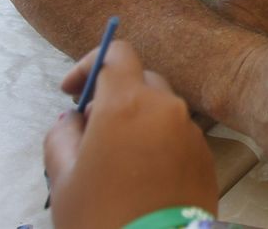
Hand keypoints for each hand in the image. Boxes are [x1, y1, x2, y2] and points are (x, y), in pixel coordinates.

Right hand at [45, 40, 217, 228]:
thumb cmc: (102, 217)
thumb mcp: (63, 178)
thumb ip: (62, 137)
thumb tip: (72, 121)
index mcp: (128, 104)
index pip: (116, 53)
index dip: (88, 65)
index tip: (71, 91)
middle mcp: (166, 108)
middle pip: (139, 82)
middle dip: (112, 98)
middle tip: (90, 132)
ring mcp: (190, 131)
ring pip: (159, 110)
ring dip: (136, 122)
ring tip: (115, 162)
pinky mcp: (205, 155)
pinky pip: (177, 135)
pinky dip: (157, 142)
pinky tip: (141, 176)